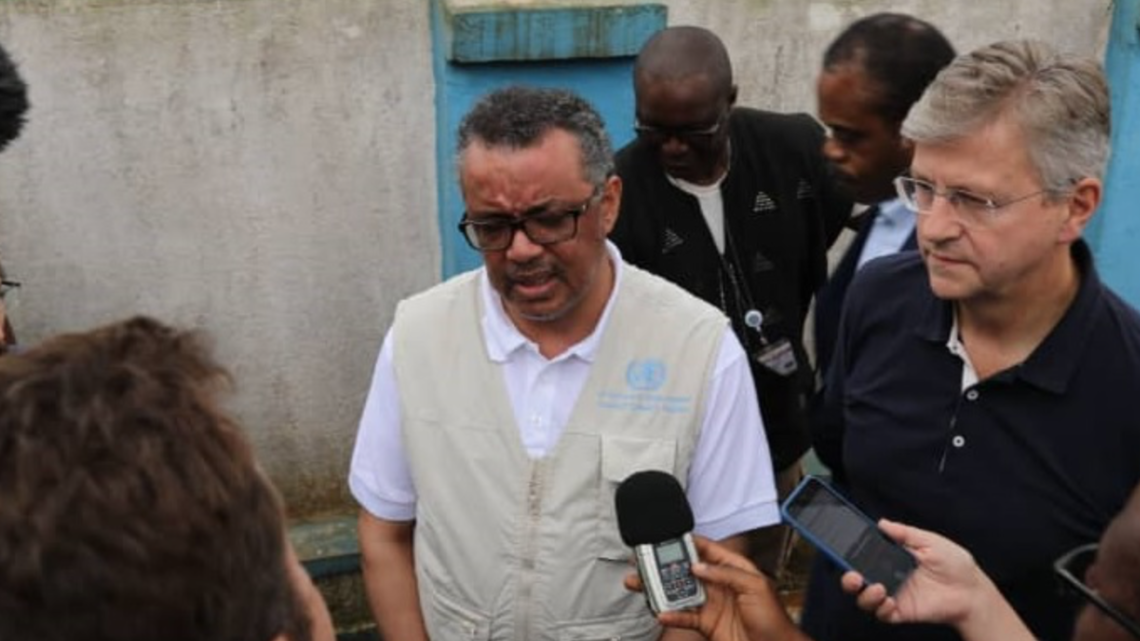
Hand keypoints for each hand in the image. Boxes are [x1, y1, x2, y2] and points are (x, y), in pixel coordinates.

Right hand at [624, 536, 806, 640]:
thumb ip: (727, 573)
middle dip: (666, 564)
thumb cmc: (775, 619)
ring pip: (680, 592)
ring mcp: (711, 604)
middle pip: (687, 570)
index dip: (690, 542)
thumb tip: (700, 567)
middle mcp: (719, 585)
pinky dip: (671, 615)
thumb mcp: (756, 586)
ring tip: (641, 583)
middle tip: (645, 559)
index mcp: (734, 569)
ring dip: (660, 588)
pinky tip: (661, 612)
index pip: (708, 550)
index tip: (669, 537)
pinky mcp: (706, 624)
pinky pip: (684, 616)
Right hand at [840, 519, 991, 625]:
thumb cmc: (955, 563)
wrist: (972, 590)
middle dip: (848, 579)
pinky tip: (889, 600)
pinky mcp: (903, 611)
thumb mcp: (929, 541)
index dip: (850, 553)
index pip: (864, 556)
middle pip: (858, 580)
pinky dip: (881, 608)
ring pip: (866, 599)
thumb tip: (881, 523)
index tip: (841, 548)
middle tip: (851, 575)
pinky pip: (883, 614)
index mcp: (892, 558)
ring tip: (876, 587)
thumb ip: (905, 533)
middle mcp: (889, 577)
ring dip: (864, 594)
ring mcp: (895, 595)